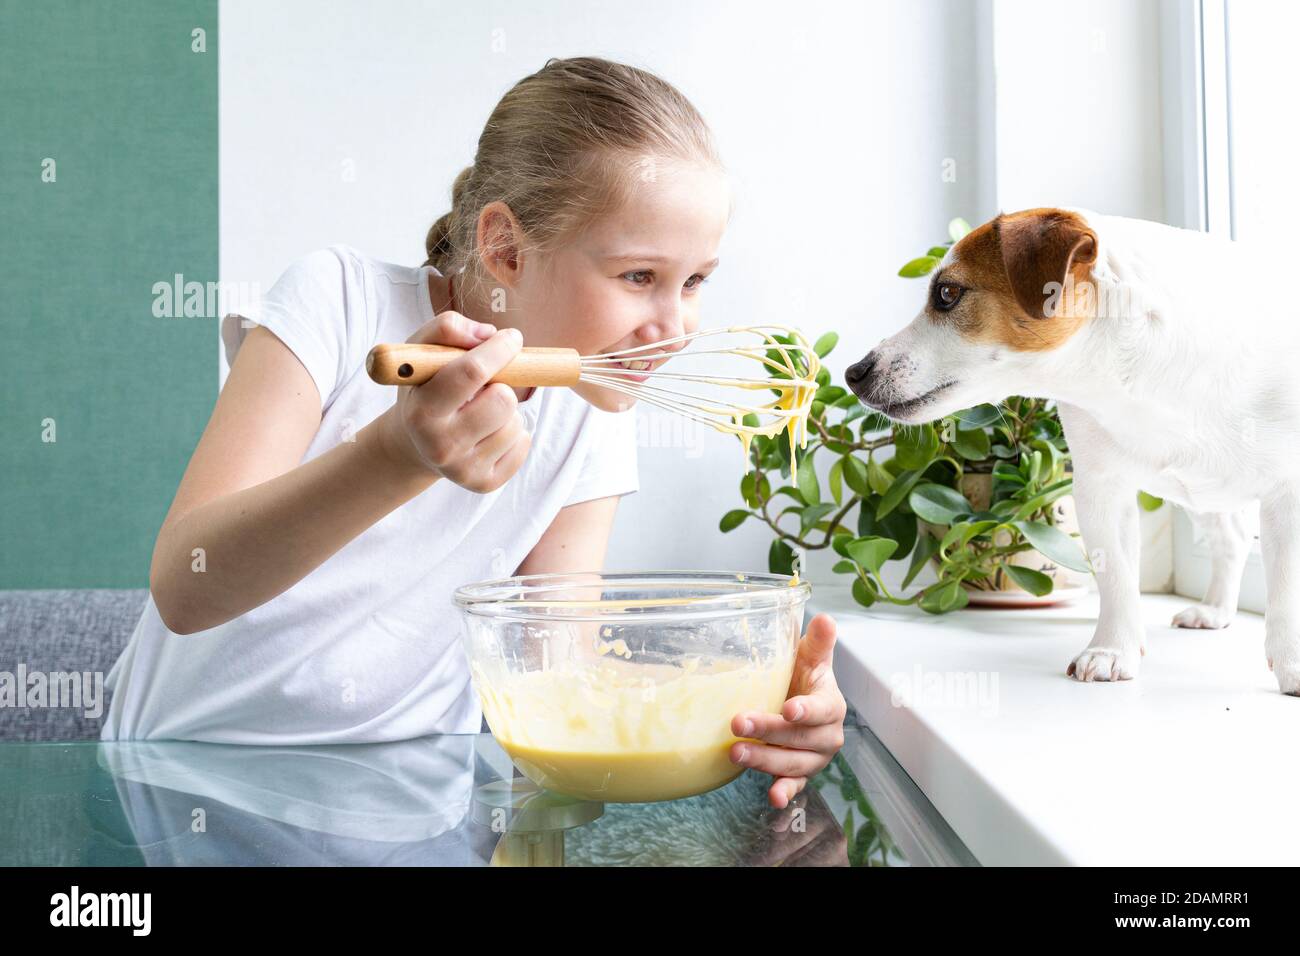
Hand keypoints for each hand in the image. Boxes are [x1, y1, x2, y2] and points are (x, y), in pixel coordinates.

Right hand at [378, 311, 532, 491]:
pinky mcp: (484, 483)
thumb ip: (446, 330)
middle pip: (503, 400)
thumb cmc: (423, 389)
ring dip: (506, 410)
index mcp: (422, 411)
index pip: (471, 372)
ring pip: (516, 423)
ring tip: (480, 411)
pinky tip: (488, 432)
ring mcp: (463, 469)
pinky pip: (523, 444)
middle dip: (501, 385)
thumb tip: (488, 334)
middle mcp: (441, 445)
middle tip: (484, 388)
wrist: (413, 445)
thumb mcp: (420, 353)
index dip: (498, 350)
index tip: (512, 337)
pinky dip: (513, 432)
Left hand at [729, 613, 846, 808]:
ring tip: (736, 753)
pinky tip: (772, 798)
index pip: (822, 709)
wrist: (799, 703)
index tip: (788, 709)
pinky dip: (785, 793)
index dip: (806, 711)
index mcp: (831, 705)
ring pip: (792, 763)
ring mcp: (813, 759)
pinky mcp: (799, 775)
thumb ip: (818, 642)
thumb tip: (826, 618)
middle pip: (800, 738)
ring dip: (765, 761)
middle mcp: (827, 736)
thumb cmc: (803, 678)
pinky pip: (794, 786)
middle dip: (770, 733)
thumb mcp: (809, 657)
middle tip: (738, 724)